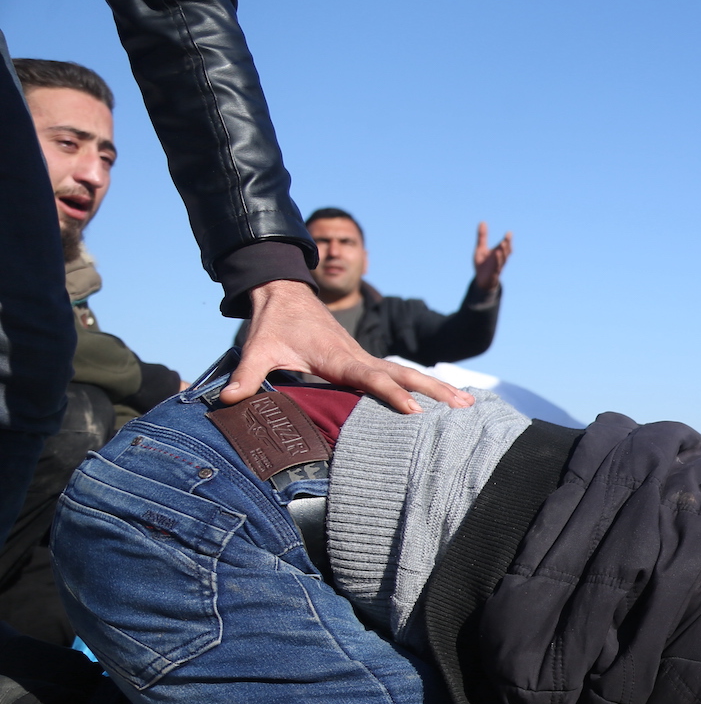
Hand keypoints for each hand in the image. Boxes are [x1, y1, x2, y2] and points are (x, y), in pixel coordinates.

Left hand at [226, 280, 472, 413]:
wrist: (283, 293)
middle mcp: (358, 357)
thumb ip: (246, 375)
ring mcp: (365, 359)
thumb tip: (229, 400)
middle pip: (404, 374)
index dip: (392, 394)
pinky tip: (442, 398)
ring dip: (438, 388)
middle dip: (435, 391)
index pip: (371, 378)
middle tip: (465, 407)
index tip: (415, 411)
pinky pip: (399, 374)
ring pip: (408, 373)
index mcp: (338, 357)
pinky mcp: (364, 362)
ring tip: (468, 406)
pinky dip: (424, 385)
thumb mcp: (256, 348)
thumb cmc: (272, 323)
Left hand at [473, 221, 512, 291]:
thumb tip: (482, 222)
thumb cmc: (483, 264)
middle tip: (508, 235)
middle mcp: (499, 259)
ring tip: (503, 243)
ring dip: (503, 251)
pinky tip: (496, 253)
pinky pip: (496, 266)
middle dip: (507, 243)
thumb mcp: (480, 248)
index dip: (507, 239)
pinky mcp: (493, 272)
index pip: (504, 245)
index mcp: (497, 252)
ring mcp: (497, 266)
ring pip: (502, 258)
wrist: (481, 280)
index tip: (509, 233)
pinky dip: (497, 260)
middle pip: (505, 250)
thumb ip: (482, 236)